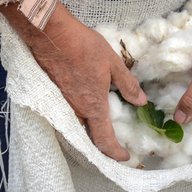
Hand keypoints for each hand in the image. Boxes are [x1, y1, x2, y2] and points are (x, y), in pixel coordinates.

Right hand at [0, 0, 146, 160]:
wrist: (51, 35)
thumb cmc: (83, 46)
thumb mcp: (113, 64)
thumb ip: (128, 84)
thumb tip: (141, 101)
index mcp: (93, 106)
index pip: (104, 140)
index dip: (115, 153)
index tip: (125, 157)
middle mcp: (75, 111)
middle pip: (88, 139)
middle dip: (102, 148)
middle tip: (114, 149)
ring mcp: (62, 104)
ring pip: (76, 128)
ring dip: (89, 135)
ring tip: (101, 134)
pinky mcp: (53, 95)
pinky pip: (66, 116)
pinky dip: (77, 122)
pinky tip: (83, 114)